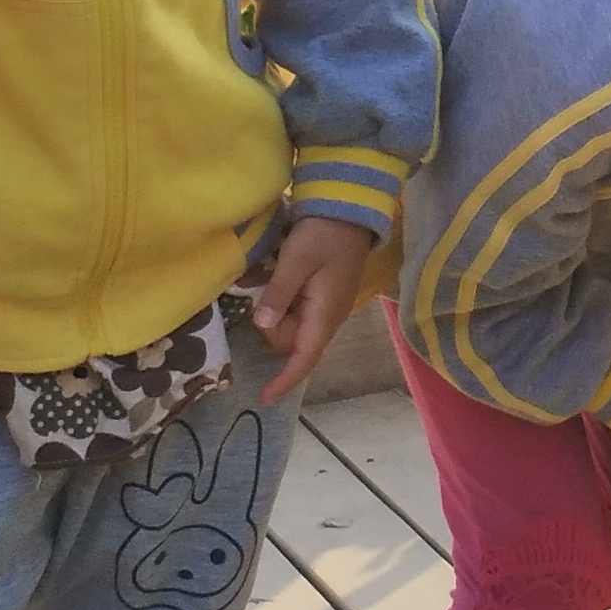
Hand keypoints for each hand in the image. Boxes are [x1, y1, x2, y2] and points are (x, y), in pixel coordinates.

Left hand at [248, 213, 373, 397]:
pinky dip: (284, 304)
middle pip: (292, 343)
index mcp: (324, 315)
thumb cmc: (323, 234)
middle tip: (267, 288)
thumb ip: (278, 293)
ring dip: (277, 311)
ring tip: (274, 277)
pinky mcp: (323, 298)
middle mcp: (328, 319)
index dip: (284, 381)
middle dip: (272, 325)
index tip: (263, 398)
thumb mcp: (296, 260)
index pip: (304, 359)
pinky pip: (298, 313)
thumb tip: (262, 324)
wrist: (349, 211)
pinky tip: (281, 279)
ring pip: (292, 328)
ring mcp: (326, 309)